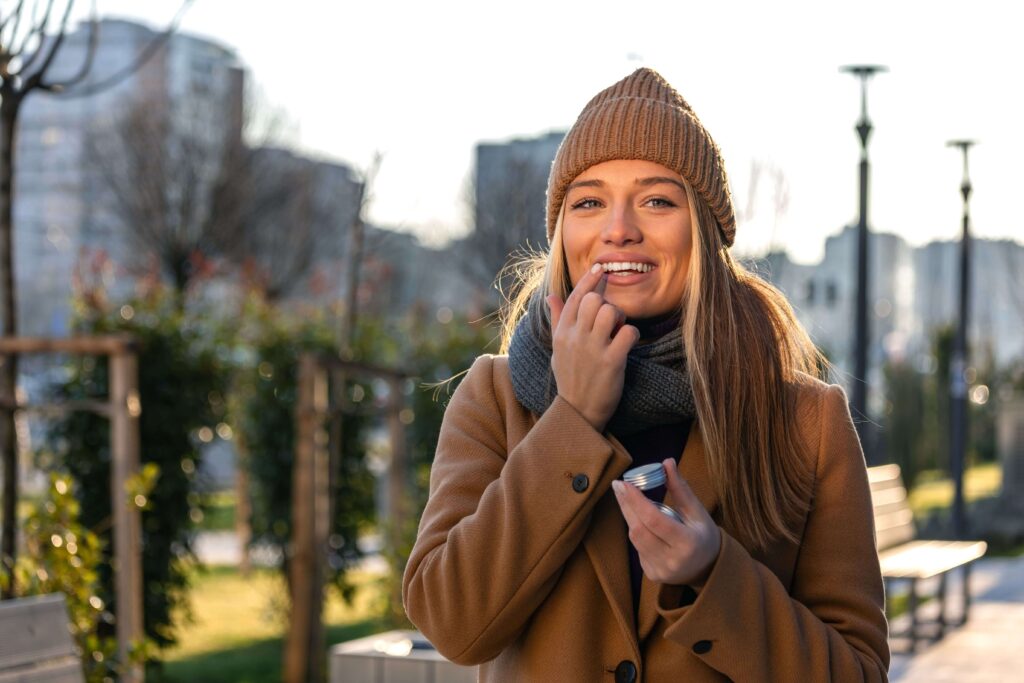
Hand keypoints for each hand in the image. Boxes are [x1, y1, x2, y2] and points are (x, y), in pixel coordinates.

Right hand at [546, 263, 639, 431]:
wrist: (578, 413)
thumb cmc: (570, 378)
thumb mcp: (558, 348)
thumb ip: (557, 320)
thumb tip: (550, 296)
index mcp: (562, 333)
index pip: (575, 297)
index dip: (589, 279)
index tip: (601, 267)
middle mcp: (575, 338)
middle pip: (594, 300)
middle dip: (607, 305)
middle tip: (611, 321)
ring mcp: (592, 349)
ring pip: (611, 312)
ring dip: (620, 319)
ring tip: (618, 333)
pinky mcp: (611, 361)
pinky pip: (628, 332)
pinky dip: (632, 334)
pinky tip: (628, 344)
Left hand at [612, 459, 720, 587]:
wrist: (709, 569)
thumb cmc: (704, 536)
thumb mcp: (697, 511)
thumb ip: (680, 488)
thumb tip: (667, 461)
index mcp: (688, 543)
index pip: (654, 520)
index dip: (636, 500)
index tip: (623, 483)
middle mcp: (672, 560)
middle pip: (639, 530)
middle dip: (626, 505)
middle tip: (618, 485)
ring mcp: (661, 570)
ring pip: (634, 539)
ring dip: (629, 517)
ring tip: (628, 499)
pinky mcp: (652, 575)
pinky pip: (637, 549)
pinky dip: (638, 532)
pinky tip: (643, 524)